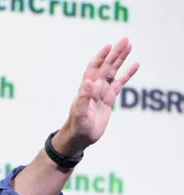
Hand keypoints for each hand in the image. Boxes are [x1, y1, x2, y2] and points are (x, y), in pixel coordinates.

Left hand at [56, 37, 139, 154]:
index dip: (101, 56)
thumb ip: (83, 98)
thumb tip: (88, 82)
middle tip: (125, 40)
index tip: (109, 45)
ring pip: (113, 72)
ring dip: (121, 59)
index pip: (94, 68)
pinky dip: (127, 75)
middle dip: (115, 53)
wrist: (79, 138)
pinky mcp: (108, 100)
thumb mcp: (79, 113)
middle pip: (106, 66)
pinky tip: (135, 65)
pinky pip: (119, 84)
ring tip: (130, 46)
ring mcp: (101, 93)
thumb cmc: (76, 126)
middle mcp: (94, 88)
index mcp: (86, 88)